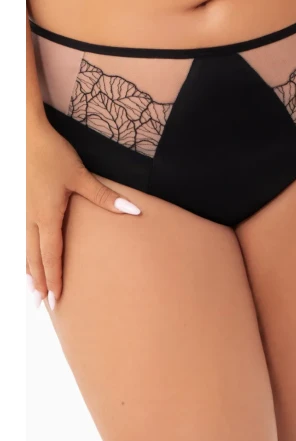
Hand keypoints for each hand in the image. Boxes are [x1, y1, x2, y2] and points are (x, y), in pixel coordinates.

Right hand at [26, 117, 141, 309]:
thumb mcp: (80, 175)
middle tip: (42, 305)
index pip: (51, 256)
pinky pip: (19, 237)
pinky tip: (24, 257)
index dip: (55, 278)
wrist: (23, 135)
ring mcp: (20, 212)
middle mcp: (30, 219)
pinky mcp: (17, 203)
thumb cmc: (52, 155)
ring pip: (23, 249)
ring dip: (28, 271)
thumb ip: (105, 197)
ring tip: (31, 290)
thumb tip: (133, 211)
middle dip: (39, 283)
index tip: (57, 299)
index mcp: (47, 216)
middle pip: (34, 259)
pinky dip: (22, 253)